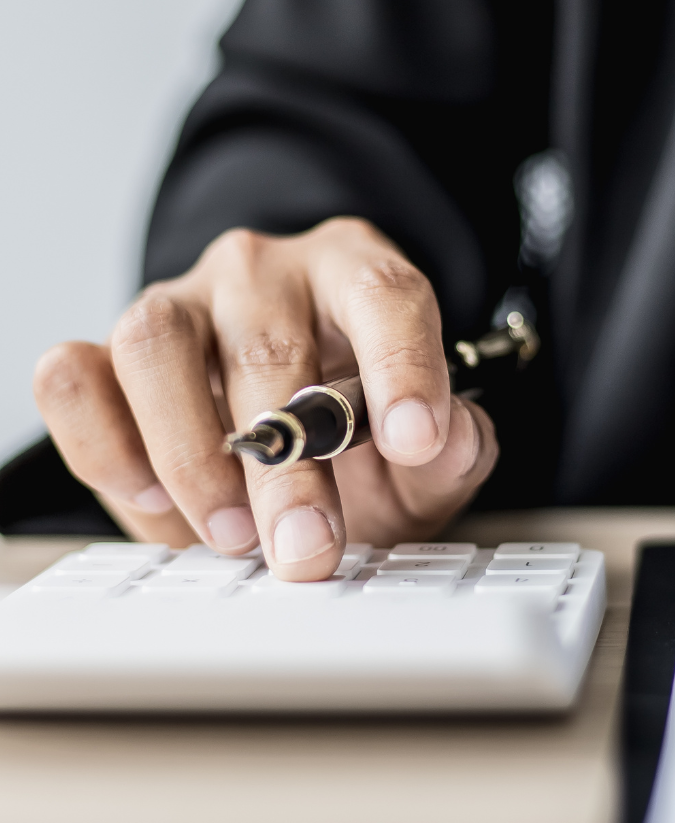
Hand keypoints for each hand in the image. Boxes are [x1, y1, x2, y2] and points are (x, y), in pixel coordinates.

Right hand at [33, 218, 498, 578]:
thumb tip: (446, 439)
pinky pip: (74, 376)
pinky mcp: (108, 351)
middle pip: (267, 345)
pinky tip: (153, 499)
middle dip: (287, 466)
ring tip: (232, 535)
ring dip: (191, 454)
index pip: (385, 296)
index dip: (403, 367)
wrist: (291, 430)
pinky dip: (103, 443)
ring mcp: (178, 303)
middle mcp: (264, 275)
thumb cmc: (362, 435)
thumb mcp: (426, 456)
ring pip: (155, 345)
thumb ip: (451, 447)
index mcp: (356, 275)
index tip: (415, 443)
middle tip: (308, 548)